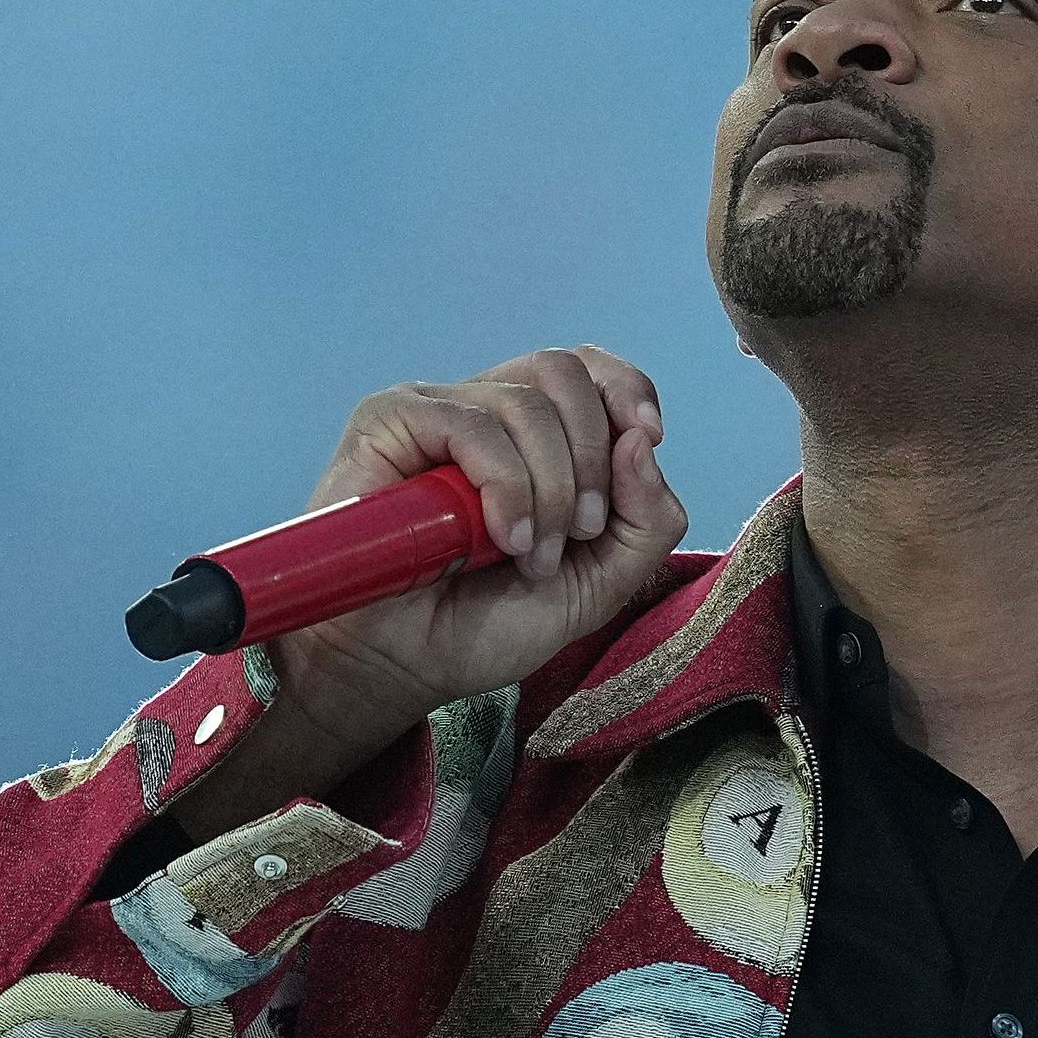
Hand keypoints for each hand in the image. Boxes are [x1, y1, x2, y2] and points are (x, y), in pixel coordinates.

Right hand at [177, 349, 692, 829]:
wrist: (402, 668)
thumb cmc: (483, 626)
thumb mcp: (598, 587)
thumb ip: (647, 522)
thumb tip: (642, 439)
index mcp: (532, 435)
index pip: (588, 370)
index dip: (626, 391)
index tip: (648, 438)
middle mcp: (483, 410)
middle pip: (565, 373)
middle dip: (592, 459)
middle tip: (580, 535)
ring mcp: (435, 412)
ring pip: (525, 403)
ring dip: (549, 491)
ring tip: (528, 556)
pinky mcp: (389, 423)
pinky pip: (470, 424)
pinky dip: (505, 484)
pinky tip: (500, 537)